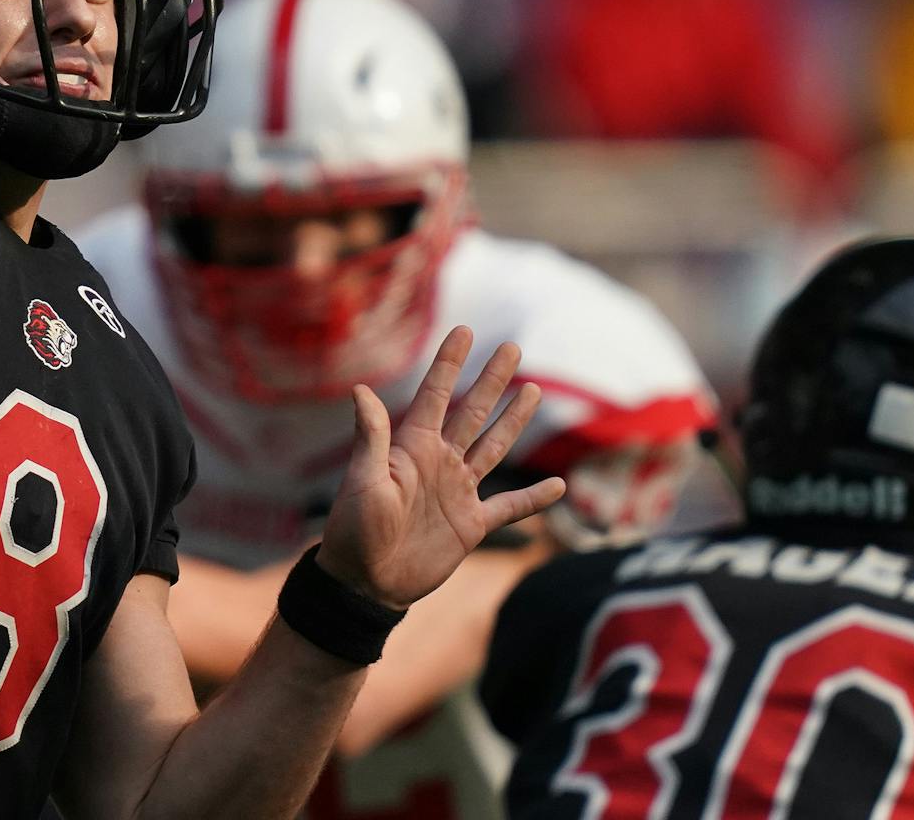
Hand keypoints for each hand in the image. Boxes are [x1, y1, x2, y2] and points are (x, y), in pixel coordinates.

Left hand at [317, 326, 565, 609]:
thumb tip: (361, 389)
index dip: (449, 363)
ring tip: (533, 391)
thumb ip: (371, 437)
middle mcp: (439, 462)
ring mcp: (457, 492)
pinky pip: (510, 507)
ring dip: (513, 421)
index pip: (436, 394)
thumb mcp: (364, 480)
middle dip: (491, 380)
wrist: (367, 583)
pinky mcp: (471, 525)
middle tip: (511, 347)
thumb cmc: (355, 530)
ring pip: (493, 447)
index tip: (464, 329)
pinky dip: (534, 498)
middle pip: (472, 412)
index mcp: (412, 447)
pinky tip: (558, 485)